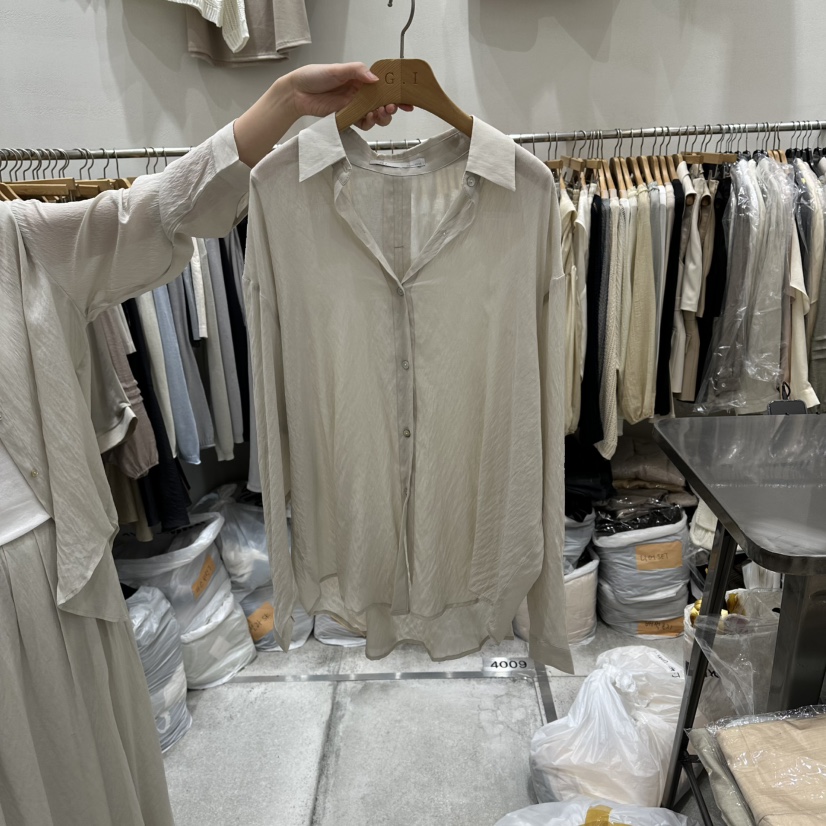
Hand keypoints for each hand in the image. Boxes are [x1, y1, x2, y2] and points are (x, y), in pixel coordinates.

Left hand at [288, 63, 412, 129]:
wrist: (297, 92)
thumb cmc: (315, 76)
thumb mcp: (338, 70)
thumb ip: (357, 72)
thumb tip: (376, 79)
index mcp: (361, 80)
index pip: (384, 86)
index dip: (397, 93)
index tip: (408, 99)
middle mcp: (361, 94)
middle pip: (383, 103)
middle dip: (391, 107)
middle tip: (391, 107)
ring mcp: (355, 107)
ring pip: (376, 115)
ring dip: (381, 116)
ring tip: (379, 113)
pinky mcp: (348, 118)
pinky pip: (363, 124)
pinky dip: (369, 123)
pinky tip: (368, 118)